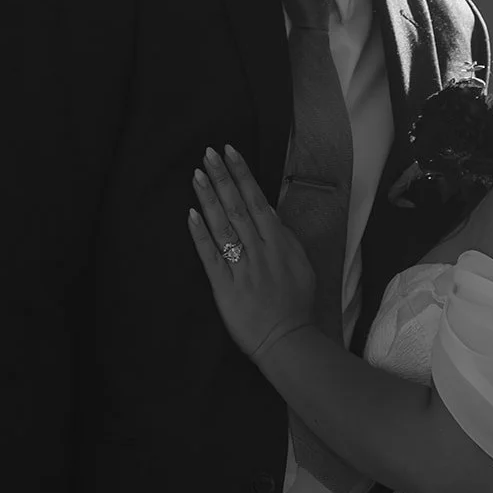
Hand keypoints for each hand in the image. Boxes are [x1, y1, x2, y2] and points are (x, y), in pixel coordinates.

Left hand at [188, 144, 315, 360]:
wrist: (287, 340)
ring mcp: (242, 267)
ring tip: (197, 174)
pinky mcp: (225, 286)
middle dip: (223, 177)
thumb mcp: (301, 266)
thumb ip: (285, 239)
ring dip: (210, 198)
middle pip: (238, 207)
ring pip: (224, 226)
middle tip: (208, 152)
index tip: (230, 152)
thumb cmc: (296, 305)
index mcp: (279, 243)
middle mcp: (260, 250)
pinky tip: (190, 215)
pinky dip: (200, 235)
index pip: (257, 200)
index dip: (242, 175)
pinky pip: (211, 256)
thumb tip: (269, 214)